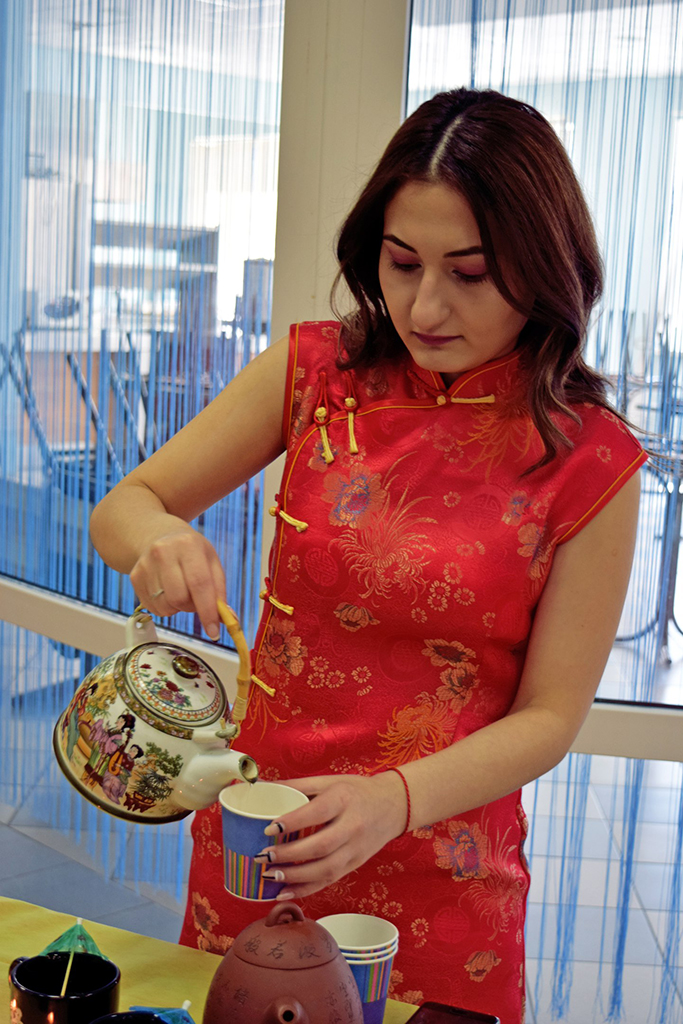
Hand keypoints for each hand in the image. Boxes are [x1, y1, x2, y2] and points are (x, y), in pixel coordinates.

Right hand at [129, 528, 226, 639]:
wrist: (157, 535)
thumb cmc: (189, 551)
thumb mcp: (210, 561)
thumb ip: (219, 591)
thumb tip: (227, 619)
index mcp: (188, 545)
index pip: (199, 583)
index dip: (208, 611)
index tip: (214, 631)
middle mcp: (163, 552)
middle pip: (179, 598)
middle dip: (191, 607)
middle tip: (195, 599)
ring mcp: (146, 564)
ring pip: (165, 606)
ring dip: (177, 607)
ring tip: (180, 590)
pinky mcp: (135, 576)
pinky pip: (153, 607)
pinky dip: (164, 607)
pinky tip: (166, 590)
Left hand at [255, 773, 407, 900]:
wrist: (394, 805)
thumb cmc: (356, 790)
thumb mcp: (330, 781)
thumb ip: (299, 785)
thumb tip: (263, 786)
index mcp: (343, 799)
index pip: (317, 812)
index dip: (293, 822)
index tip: (269, 828)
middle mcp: (352, 825)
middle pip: (321, 846)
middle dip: (290, 854)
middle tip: (263, 857)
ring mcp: (356, 848)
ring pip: (326, 869)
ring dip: (295, 876)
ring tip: (269, 876)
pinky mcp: (355, 864)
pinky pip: (330, 880)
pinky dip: (306, 889)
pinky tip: (284, 891)